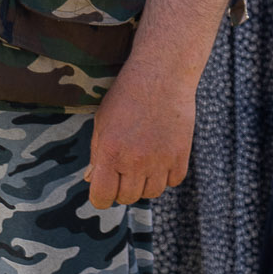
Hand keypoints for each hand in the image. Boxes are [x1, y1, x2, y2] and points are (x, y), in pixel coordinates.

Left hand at [87, 64, 194, 207]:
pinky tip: (162, 157)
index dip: (101, 195)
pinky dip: (167, 174)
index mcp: (109, 153)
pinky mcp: (180, 155)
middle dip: (123, 187)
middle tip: (125, 168)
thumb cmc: (126, 95)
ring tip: (145, 162)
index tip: (105, 186)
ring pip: (151, 193)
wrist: (162, 75)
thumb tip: (91, 180)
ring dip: (146, 183)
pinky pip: (173, 181)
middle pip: (127, 198)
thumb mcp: (102, 122)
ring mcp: (160, 160)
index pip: (102, 198)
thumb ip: (96, 154)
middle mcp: (134, 161)